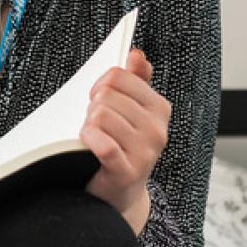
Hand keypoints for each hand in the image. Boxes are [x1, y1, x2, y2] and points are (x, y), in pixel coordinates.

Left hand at [80, 48, 168, 230]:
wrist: (119, 193)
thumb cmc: (122, 146)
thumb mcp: (132, 111)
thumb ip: (136, 80)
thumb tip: (136, 54)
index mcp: (159, 108)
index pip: (119, 76)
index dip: (100, 85)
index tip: (98, 98)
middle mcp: (157, 129)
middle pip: (106, 96)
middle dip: (93, 108)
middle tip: (96, 125)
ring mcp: (145, 151)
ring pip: (100, 116)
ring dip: (88, 126)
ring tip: (94, 138)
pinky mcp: (127, 171)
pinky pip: (102, 143)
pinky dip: (88, 139)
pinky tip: (87, 144)